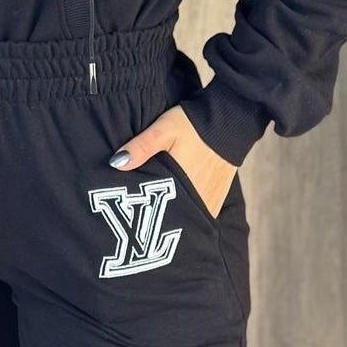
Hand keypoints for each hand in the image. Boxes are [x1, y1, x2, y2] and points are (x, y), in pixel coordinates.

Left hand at [108, 104, 236, 219]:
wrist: (229, 121)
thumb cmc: (193, 124)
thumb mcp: (163, 129)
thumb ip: (141, 146)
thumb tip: (116, 164)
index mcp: (181, 186)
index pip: (157, 212)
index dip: (142, 218)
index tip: (128, 220)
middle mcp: (197, 201)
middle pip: (171, 220)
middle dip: (154, 222)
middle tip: (137, 224)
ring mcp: (209, 203)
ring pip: (186, 221)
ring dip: (172, 220)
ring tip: (153, 220)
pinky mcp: (217, 200)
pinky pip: (199, 217)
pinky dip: (187, 217)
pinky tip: (175, 213)